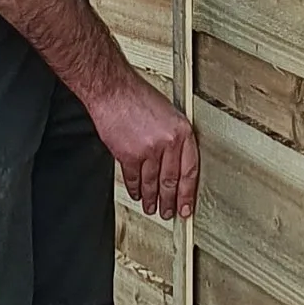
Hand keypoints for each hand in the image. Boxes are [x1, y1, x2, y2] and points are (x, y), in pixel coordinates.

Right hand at [90, 70, 200, 220]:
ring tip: (152, 207)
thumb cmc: (139, 98)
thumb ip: (175, 138)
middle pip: (171, 181)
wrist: (113, 91)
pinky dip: (135, 189)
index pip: (190, 170)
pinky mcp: (129, 155)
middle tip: (168, 212)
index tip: (186, 206)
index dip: (188, 193)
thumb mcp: (168, 113)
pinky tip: (136, 194)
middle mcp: (168, 142)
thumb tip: (177, 162)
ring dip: (151, 198)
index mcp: (182, 132)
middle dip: (169, 201)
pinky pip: (134, 179)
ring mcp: (148, 150)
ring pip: (152, 183)